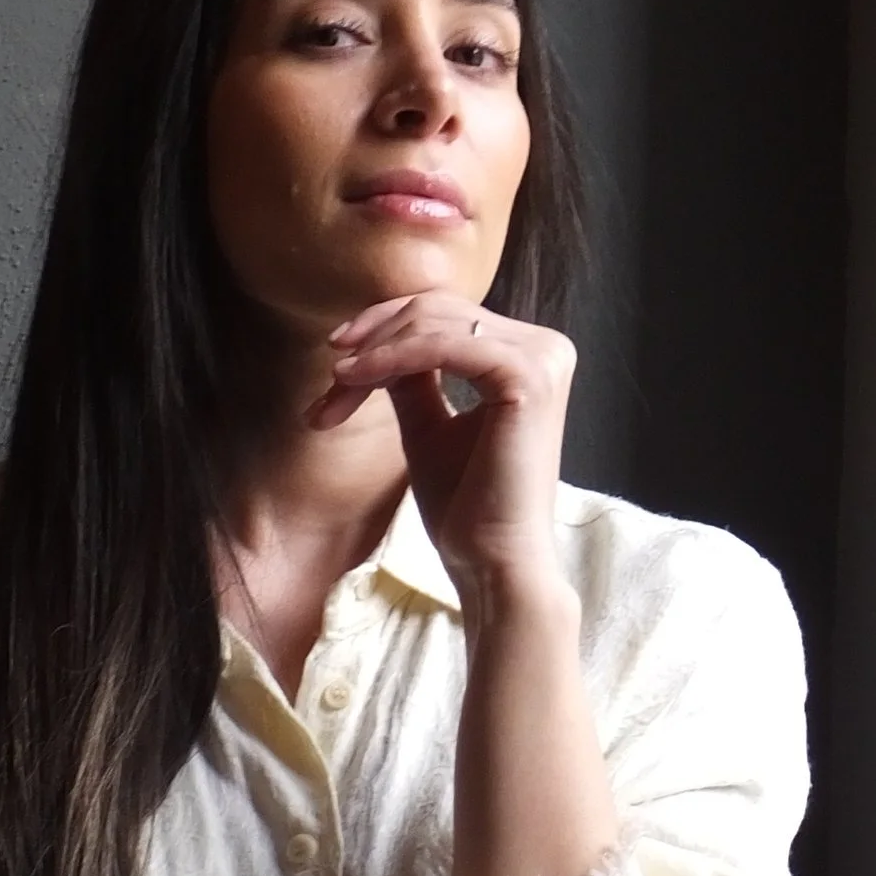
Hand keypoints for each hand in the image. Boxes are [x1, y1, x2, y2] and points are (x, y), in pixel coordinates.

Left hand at [309, 294, 575, 600]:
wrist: (494, 564)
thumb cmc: (467, 507)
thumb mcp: (429, 425)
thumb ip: (412, 378)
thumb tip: (373, 340)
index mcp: (529, 355)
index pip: (446, 317)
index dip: (384, 331)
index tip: (338, 364)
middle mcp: (545, 347)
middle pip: (437, 311)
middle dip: (373, 340)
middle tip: (330, 383)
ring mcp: (542, 358)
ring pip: (434, 323)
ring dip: (374, 352)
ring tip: (336, 387)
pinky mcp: (526, 377)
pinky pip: (441, 347)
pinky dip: (391, 358)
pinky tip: (355, 378)